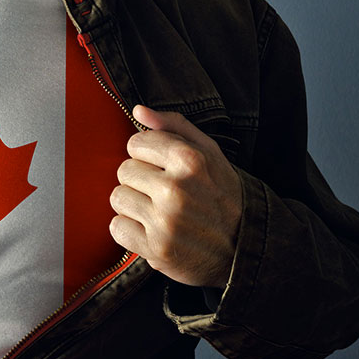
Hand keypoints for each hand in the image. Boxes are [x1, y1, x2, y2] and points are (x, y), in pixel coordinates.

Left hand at [109, 105, 241, 288]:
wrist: (242, 248)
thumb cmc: (222, 195)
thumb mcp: (209, 153)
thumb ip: (173, 127)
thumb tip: (138, 110)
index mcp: (190, 160)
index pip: (135, 143)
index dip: (146, 155)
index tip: (162, 168)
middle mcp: (176, 189)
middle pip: (124, 170)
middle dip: (139, 180)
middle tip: (162, 193)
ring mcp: (164, 221)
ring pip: (117, 197)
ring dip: (133, 205)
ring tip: (157, 211)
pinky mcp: (155, 248)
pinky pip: (116, 227)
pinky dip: (129, 229)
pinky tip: (150, 229)